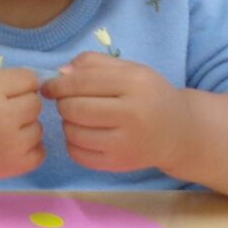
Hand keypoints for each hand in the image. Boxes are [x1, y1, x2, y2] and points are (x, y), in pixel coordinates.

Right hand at [0, 68, 44, 190]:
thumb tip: (32, 85)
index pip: (28, 79)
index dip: (18, 83)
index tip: (5, 90)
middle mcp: (3, 118)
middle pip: (35, 103)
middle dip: (20, 103)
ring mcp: (11, 145)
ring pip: (38, 127)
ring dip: (24, 127)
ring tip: (0, 130)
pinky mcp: (13, 166)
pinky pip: (39, 152)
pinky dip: (28, 148)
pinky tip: (9, 145)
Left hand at [41, 52, 188, 172]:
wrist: (179, 132)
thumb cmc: (149, 96)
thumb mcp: (130, 70)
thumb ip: (94, 64)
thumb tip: (61, 73)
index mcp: (135, 84)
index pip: (82, 82)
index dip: (57, 85)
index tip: (47, 87)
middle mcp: (133, 114)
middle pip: (74, 108)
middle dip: (63, 104)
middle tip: (68, 102)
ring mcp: (127, 142)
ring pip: (73, 132)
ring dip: (67, 123)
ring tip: (79, 118)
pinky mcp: (120, 163)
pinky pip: (78, 154)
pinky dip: (73, 144)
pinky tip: (84, 135)